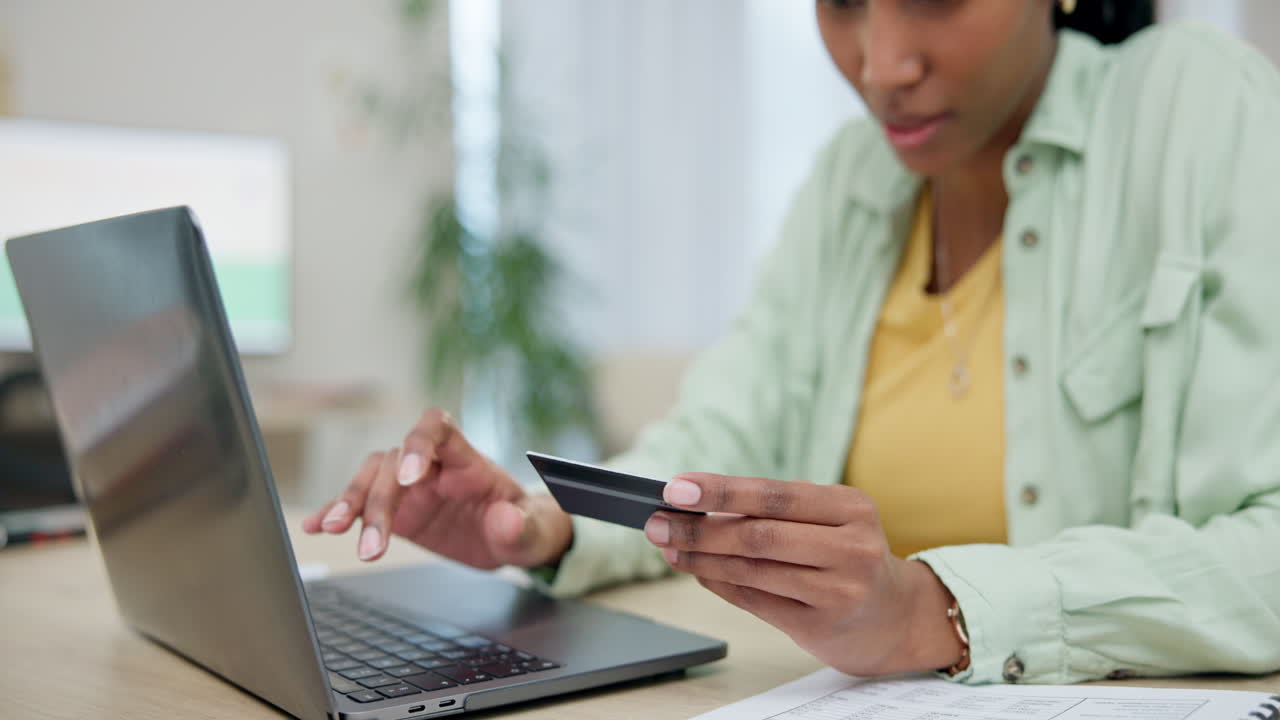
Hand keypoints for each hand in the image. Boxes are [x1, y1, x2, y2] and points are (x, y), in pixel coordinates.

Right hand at [302, 409, 572, 570]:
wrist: (513, 539)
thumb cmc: (526, 524)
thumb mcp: (534, 530)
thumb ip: (521, 525)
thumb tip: (505, 521)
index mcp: (466, 460)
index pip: (437, 429)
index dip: (418, 444)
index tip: (408, 478)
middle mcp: (431, 466)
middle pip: (394, 464)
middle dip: (379, 501)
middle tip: (373, 545)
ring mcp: (409, 487)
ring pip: (370, 479)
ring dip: (351, 504)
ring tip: (334, 529)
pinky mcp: (396, 511)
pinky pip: (359, 505)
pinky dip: (336, 512)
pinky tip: (314, 526)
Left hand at [643, 473, 963, 675]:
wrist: (895, 616)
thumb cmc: (847, 556)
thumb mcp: (829, 520)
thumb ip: (773, 512)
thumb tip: (697, 505)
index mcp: (852, 506)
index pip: (775, 495)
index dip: (721, 492)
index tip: (676, 489)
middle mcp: (852, 547)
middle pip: (759, 535)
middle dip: (699, 529)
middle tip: (658, 523)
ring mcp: (839, 590)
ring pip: (752, 570)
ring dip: (701, 558)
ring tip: (670, 548)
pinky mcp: (822, 626)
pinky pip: (755, 601)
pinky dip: (719, 584)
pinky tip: (697, 572)